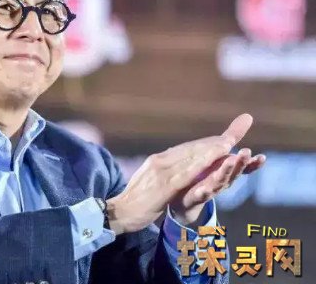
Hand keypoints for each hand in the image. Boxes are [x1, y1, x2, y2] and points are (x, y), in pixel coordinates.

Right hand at [106, 114, 259, 233]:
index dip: (204, 144)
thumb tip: (172, 165)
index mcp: (156, 161)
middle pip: (190, 149)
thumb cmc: (134, 200)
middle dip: (211, 142)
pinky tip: (212, 161)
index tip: (221, 139)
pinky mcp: (163, 186)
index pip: (184, 149)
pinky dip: (200, 164)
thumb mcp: (148, 181)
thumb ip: (161, 172)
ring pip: (190, 158)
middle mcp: (159, 162)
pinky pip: (186, 173)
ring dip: (209, 150)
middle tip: (231, 136)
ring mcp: (160, 173)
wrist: (118, 213)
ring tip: (228, 142)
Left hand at [169, 116, 265, 224]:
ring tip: (229, 162)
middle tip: (246, 152)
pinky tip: (202, 189)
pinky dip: (202, 192)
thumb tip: (248, 116)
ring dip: (224, 173)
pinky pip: (199, 195)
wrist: (185, 199)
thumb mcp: (218, 153)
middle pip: (232, 172)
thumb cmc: (206, 173)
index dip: (252, 163)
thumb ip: (232, 137)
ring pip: (218, 182)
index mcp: (226, 169)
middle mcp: (221, 180)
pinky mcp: (194, 196)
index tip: (262, 158)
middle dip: (240, 163)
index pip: (243, 165)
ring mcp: (208, 189)